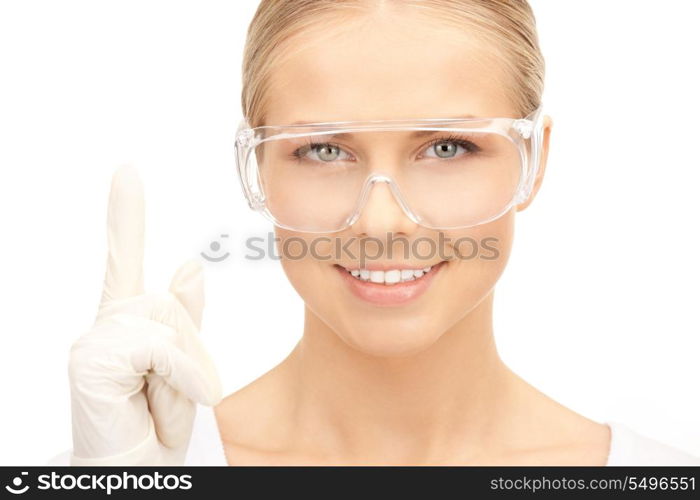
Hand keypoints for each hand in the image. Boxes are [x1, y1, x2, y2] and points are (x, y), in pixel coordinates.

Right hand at [68, 166, 221, 464]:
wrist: (141, 466)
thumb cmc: (158, 419)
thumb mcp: (185, 365)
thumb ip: (185, 316)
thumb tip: (187, 265)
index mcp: (127, 321)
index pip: (125, 257)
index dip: (126, 213)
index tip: (129, 172)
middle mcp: (105, 325)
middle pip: (170, 302)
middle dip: (188, 346)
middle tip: (173, 388)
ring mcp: (94, 340)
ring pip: (165, 322)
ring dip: (182, 366)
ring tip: (161, 398)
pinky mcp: (91, 358)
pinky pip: (158, 345)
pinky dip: (178, 373)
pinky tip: (164, 398)